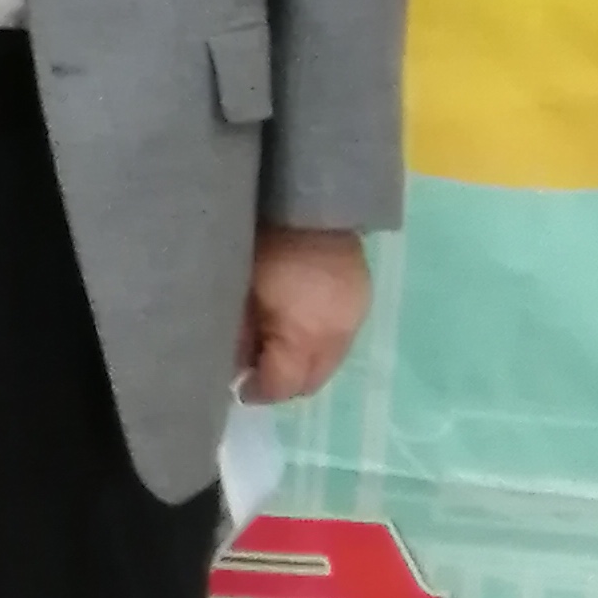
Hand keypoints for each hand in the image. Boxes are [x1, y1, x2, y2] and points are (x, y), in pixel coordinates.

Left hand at [236, 224, 371, 405]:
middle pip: (310, 381)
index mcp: (305, 335)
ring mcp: (354, 321)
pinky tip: (298, 331)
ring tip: (276, 351)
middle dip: (282, 383)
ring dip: (302, 366)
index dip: (259, 391)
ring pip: (328, 365)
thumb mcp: (242, 294)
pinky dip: (319, 346)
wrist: (312, 206)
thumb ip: (240, 335)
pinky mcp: (362, 304)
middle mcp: (336, 337)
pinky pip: (341, 343)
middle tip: (256, 372)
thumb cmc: (265, 248)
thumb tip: (235, 367)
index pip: (283, 385)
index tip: (240, 387)